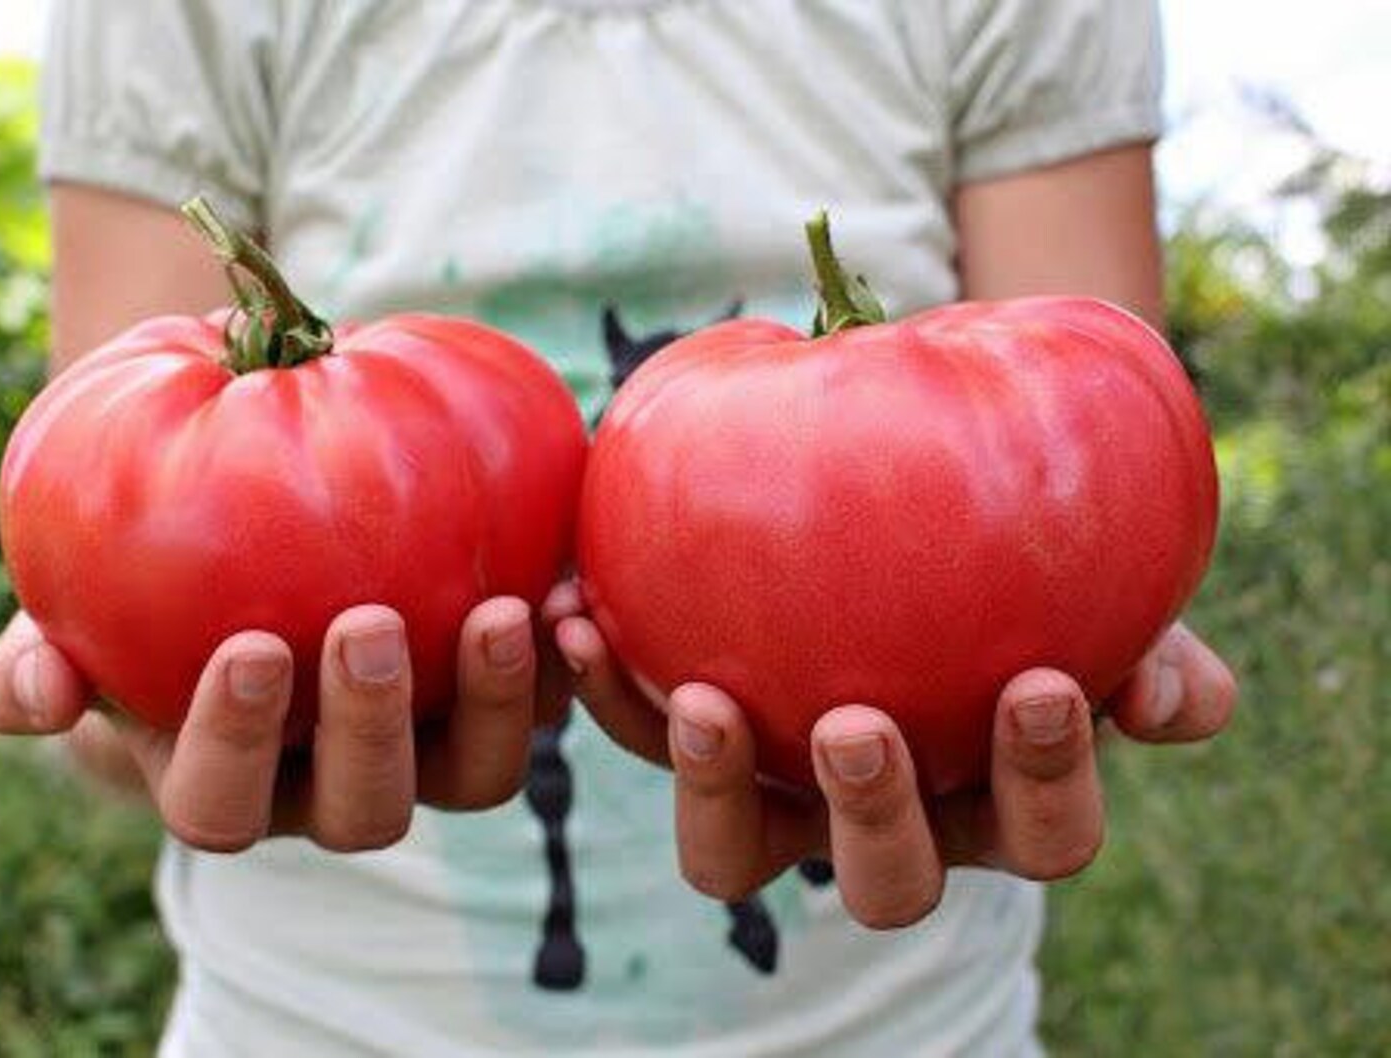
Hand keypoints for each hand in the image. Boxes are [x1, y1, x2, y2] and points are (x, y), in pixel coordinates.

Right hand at [0, 598, 567, 851]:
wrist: (229, 539)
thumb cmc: (130, 587)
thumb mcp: (60, 616)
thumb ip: (35, 662)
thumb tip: (26, 694)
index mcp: (220, 783)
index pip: (220, 802)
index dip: (235, 742)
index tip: (250, 647)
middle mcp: (326, 788)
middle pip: (363, 808)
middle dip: (370, 726)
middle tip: (371, 623)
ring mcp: (417, 753)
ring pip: (472, 777)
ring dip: (493, 705)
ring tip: (502, 611)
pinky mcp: (486, 702)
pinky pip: (538, 702)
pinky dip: (559, 658)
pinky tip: (566, 577)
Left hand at [553, 600, 1236, 928]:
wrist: (910, 518)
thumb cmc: (1018, 564)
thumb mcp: (1092, 584)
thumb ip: (1144, 640)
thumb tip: (1187, 705)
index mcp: (1000, 803)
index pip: (1044, 832)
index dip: (1046, 779)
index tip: (1037, 681)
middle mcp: (888, 827)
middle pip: (885, 884)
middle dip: (873, 819)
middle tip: (856, 726)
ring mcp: (783, 803)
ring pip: (739, 855)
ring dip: (715, 788)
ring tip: (697, 698)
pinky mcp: (694, 750)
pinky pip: (643, 736)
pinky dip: (611, 688)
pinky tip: (579, 608)